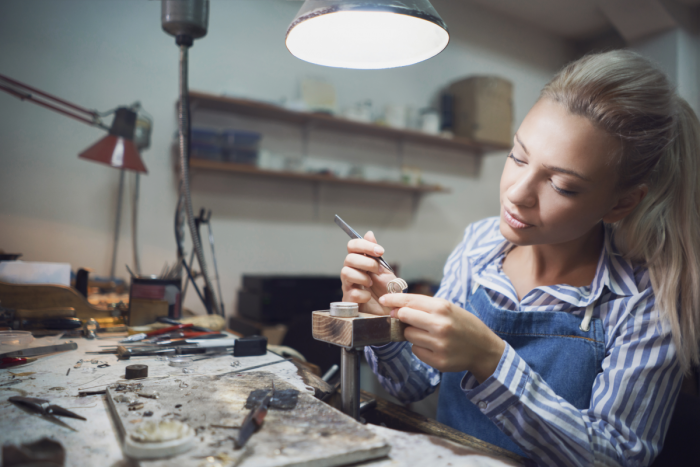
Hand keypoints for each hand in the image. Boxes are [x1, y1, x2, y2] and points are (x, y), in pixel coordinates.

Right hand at [340, 231, 396, 314]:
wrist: (391, 311)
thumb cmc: (387, 291)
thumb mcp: (385, 270)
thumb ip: (375, 254)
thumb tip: (369, 234)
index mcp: (359, 262)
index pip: (352, 246)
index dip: (364, 245)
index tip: (379, 251)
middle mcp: (351, 272)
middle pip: (349, 258)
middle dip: (366, 263)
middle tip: (377, 270)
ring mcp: (348, 286)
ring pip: (346, 273)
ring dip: (362, 277)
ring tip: (371, 284)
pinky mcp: (349, 301)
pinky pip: (352, 292)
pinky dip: (364, 294)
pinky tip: (369, 297)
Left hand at [379, 293, 504, 382]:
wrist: (484, 348)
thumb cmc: (464, 325)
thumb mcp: (449, 308)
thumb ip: (424, 306)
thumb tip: (397, 308)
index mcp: (442, 308)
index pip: (409, 301)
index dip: (393, 300)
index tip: (384, 300)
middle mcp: (440, 325)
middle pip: (404, 317)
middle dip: (401, 317)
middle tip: (406, 319)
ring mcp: (439, 344)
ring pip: (408, 335)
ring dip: (413, 334)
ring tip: (429, 334)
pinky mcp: (438, 360)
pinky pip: (416, 350)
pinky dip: (420, 348)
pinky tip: (434, 346)